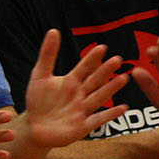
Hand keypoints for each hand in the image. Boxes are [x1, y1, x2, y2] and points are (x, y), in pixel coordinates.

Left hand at [22, 29, 130, 149]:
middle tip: (117, 59)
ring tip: (124, 78)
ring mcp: (83, 109)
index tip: (102, 47)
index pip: (84, 68)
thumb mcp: (39, 76)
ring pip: (99, 97)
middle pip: (95, 81)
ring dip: (111, 88)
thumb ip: (47, 55)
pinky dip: (111, 114)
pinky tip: (123, 107)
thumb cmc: (38, 101)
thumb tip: (53, 30)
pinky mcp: (84, 125)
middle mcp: (81, 94)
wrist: (35, 127)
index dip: (92, 58)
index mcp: (71, 81)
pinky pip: (99, 119)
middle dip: (105, 71)